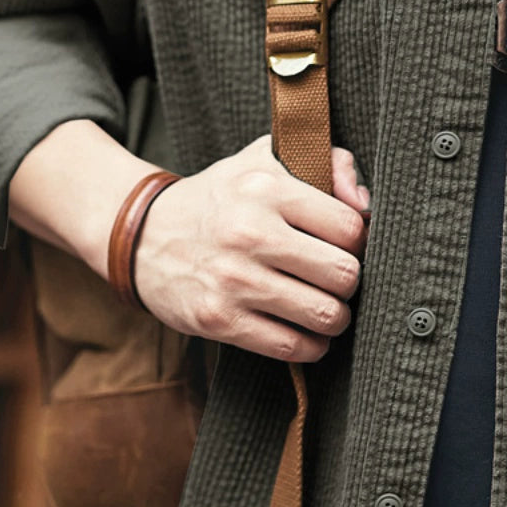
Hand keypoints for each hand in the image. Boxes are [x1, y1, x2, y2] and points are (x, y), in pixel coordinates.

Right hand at [130, 134, 370, 362]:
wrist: (143, 234)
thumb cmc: (221, 198)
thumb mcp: (265, 160)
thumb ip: (327, 162)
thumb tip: (363, 202)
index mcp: (267, 189)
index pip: (350, 227)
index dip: (358, 242)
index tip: (347, 248)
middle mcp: (250, 233)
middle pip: (344, 274)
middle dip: (350, 283)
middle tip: (338, 282)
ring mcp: (234, 280)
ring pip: (324, 314)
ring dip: (335, 318)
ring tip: (325, 308)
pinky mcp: (219, 319)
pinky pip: (291, 346)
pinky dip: (310, 346)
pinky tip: (306, 333)